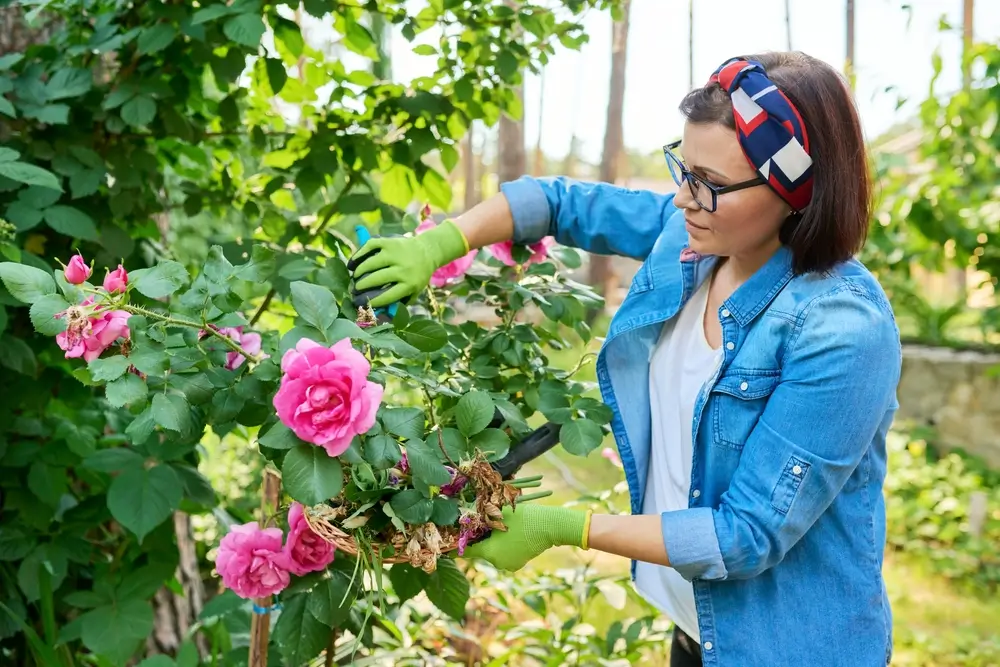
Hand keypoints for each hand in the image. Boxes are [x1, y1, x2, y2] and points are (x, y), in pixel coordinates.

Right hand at [347, 220, 468, 309]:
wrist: (428, 251)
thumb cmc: (417, 276)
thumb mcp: (414, 291)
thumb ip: (400, 302)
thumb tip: (379, 314)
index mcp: (410, 283)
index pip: (387, 295)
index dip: (372, 301)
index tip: (361, 304)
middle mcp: (403, 268)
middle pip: (376, 279)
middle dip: (361, 286)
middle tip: (354, 290)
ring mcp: (396, 253)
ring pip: (370, 263)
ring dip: (359, 272)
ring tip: (355, 278)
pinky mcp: (390, 241)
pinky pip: (369, 246)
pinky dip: (359, 254)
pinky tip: (353, 263)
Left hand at [462, 504, 591, 571]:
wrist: (549, 526)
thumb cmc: (522, 517)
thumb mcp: (499, 514)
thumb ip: (481, 520)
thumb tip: (465, 522)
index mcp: (489, 552)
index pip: (466, 551)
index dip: (457, 545)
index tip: (447, 544)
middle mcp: (496, 563)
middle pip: (480, 550)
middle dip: (479, 539)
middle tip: (479, 526)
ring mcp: (508, 566)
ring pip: (492, 553)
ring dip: (492, 542)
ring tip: (498, 527)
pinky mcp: (518, 564)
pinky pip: (504, 555)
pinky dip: (503, 546)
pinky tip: (509, 534)